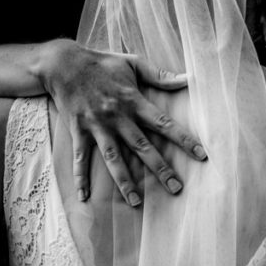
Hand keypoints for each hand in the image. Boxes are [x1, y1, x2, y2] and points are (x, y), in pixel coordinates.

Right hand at [39, 39, 205, 205]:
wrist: (64, 64)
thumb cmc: (102, 63)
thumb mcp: (133, 63)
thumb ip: (160, 75)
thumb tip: (190, 78)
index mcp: (133, 101)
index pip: (164, 124)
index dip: (183, 139)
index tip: (201, 155)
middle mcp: (117, 117)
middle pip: (142, 147)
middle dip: (160, 169)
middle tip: (176, 189)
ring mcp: (97, 126)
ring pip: (114, 158)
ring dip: (124, 181)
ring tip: (136, 202)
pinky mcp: (79, 131)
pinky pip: (80, 158)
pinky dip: (80, 178)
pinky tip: (83, 197)